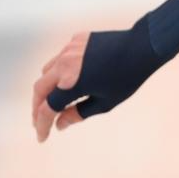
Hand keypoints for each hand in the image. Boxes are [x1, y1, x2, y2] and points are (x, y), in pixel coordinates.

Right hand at [30, 16, 164, 142]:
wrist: (141, 47)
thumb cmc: (128, 77)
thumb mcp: (105, 102)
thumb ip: (79, 114)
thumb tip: (59, 124)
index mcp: (71, 84)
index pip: (47, 108)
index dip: (42, 124)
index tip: (42, 137)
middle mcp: (64, 65)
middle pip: (39, 89)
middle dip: (37, 107)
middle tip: (41, 121)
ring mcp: (68, 50)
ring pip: (47, 71)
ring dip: (47, 88)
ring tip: (54, 101)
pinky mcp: (75, 40)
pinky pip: (60, 58)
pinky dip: (60, 71)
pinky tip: (69, 79)